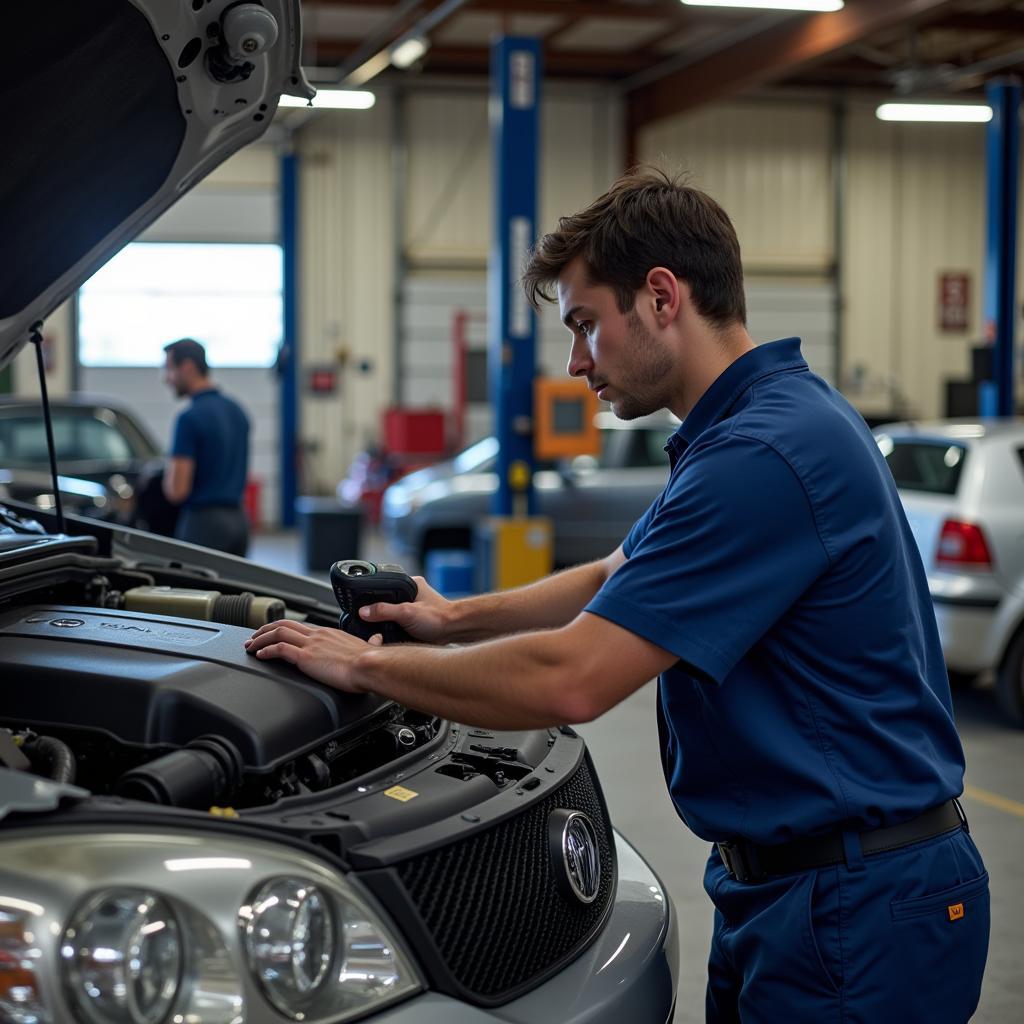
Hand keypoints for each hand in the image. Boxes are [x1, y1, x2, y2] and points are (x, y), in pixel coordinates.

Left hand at [244, 620, 381, 692]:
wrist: (369, 665)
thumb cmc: (370, 661)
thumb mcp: (369, 647)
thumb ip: (370, 643)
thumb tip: (376, 640)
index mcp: (329, 633)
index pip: (301, 626)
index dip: (284, 629)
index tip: (275, 635)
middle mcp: (317, 635)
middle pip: (284, 624)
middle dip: (264, 630)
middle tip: (253, 637)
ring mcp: (310, 644)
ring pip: (277, 634)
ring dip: (260, 639)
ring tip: (250, 646)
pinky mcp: (305, 657)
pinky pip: (279, 649)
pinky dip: (266, 651)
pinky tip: (260, 655)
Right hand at [357, 575, 451, 642]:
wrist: (454, 631)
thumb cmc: (438, 617)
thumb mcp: (407, 613)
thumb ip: (384, 611)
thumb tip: (364, 612)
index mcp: (409, 584)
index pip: (382, 588)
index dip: (371, 598)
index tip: (361, 610)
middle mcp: (410, 594)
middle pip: (384, 603)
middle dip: (377, 614)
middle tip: (372, 624)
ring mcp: (412, 607)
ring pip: (389, 615)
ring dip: (385, 625)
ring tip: (382, 631)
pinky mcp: (413, 621)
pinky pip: (396, 625)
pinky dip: (392, 631)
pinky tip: (391, 637)